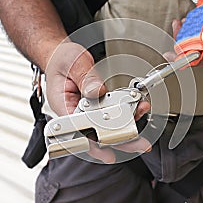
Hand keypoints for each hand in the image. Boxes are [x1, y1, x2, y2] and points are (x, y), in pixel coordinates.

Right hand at [45, 42, 150, 162]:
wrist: (60, 55)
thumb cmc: (61, 60)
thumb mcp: (73, 63)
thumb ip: (86, 78)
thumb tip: (97, 91)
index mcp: (62, 105)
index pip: (76, 131)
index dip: (91, 142)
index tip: (105, 148)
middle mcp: (74, 113)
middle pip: (95, 135)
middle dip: (119, 140)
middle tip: (139, 143)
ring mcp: (86, 112)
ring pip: (106, 128)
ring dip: (127, 126)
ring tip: (141, 114)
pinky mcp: (96, 108)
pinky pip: (111, 116)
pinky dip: (126, 115)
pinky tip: (138, 109)